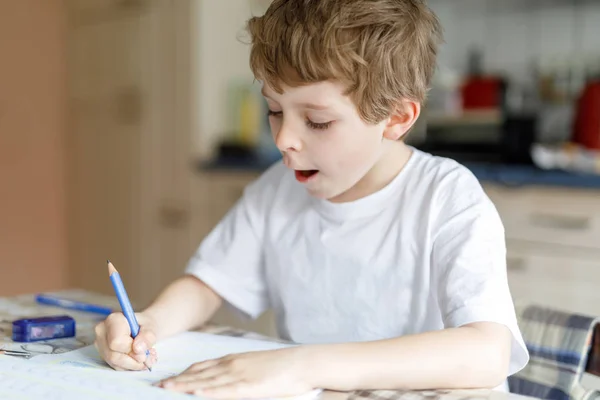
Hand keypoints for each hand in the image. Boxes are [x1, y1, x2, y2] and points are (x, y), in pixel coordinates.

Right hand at [94, 311, 157, 370]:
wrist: (143, 326)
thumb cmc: (146, 324)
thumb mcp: (152, 327)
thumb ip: (147, 337)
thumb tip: (138, 349)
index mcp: (113, 320)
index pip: (116, 342)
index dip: (132, 350)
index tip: (145, 351)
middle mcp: (102, 332)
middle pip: (114, 356)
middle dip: (134, 360)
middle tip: (148, 356)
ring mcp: (101, 345)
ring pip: (114, 363)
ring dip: (133, 365)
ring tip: (146, 357)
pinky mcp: (104, 355)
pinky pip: (116, 366)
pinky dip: (130, 366)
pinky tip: (138, 359)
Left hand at [157, 347, 314, 398]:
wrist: (301, 362)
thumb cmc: (282, 366)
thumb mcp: (255, 365)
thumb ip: (238, 371)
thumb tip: (226, 379)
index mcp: (233, 359)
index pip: (201, 366)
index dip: (182, 373)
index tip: (168, 379)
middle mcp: (231, 364)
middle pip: (197, 373)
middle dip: (176, 380)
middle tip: (156, 386)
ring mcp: (239, 374)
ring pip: (205, 381)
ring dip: (183, 386)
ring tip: (166, 389)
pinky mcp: (248, 386)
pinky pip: (223, 390)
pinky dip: (207, 391)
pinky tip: (194, 392)